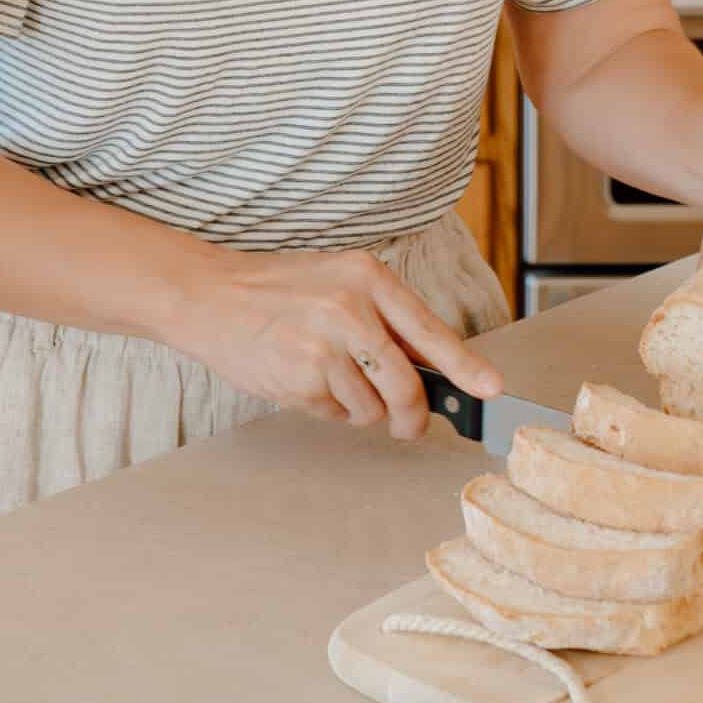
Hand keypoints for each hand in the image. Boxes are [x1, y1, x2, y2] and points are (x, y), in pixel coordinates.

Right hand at [171, 245, 502, 438]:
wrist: (209, 296)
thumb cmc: (277, 291)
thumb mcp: (338, 282)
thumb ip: (382, 319)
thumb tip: (432, 370)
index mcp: (367, 277)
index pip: (429, 330)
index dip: (465, 366)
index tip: (493, 390)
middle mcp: (350, 307)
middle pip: (406, 384)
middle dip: (412, 416)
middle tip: (408, 425)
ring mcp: (324, 345)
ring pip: (370, 407)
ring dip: (358, 408)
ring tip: (326, 376)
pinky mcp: (300, 378)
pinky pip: (335, 414)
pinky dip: (326, 410)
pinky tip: (302, 380)